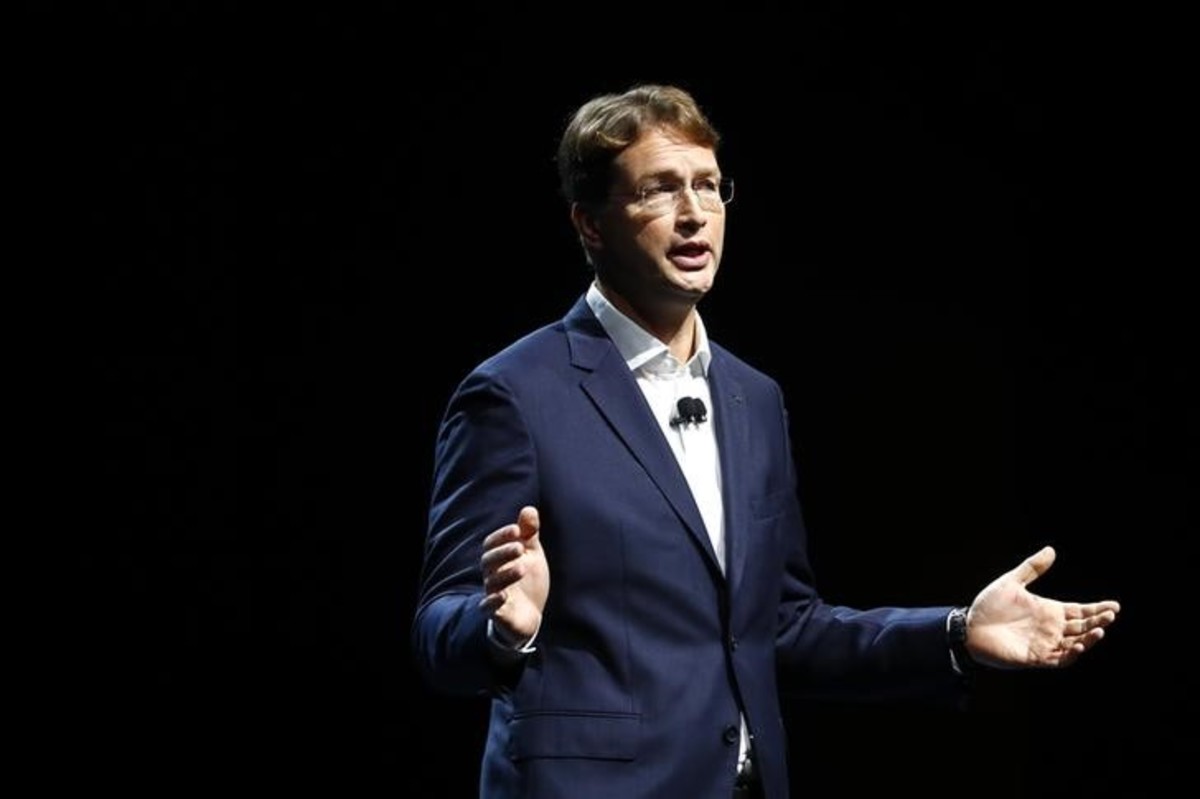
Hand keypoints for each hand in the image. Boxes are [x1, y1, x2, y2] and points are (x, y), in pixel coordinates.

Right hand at [479, 506, 549, 645]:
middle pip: (488, 561)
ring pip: (491, 582)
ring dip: (505, 574)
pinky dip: (492, 601)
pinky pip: (487, 607)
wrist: (530, 615)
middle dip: (502, 552)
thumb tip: (529, 509)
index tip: (517, 529)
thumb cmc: (528, 581)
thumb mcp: (532, 555)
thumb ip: (529, 534)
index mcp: (499, 559)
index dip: (502, 535)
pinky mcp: (496, 614)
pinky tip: (503, 595)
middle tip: (519, 547)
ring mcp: (493, 594)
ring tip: (522, 568)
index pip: (492, 544)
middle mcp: (492, 575)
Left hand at [965, 546, 1119, 668]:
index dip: (1097, 609)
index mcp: (1049, 610)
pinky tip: (1078, 645)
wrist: (968, 628)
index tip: (1114, 605)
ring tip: (1100, 629)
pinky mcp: (1036, 657)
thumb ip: (1032, 568)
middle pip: (1083, 626)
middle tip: (1111, 615)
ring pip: (1076, 643)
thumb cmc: (989, 606)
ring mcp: (1045, 644)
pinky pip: (1059, 659)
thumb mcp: (1011, 583)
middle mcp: (1051, 628)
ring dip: (1089, 638)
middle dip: (1098, 621)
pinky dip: (1071, 654)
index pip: (1080, 611)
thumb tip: (1051, 550)